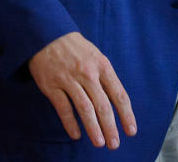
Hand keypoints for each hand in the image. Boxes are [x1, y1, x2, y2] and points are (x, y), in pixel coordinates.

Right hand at [27, 31, 136, 148]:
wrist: (47, 34)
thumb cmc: (75, 48)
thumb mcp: (96, 56)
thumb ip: (105, 77)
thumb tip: (117, 102)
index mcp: (102, 65)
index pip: (119, 94)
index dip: (126, 115)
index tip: (131, 131)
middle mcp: (87, 73)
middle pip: (102, 105)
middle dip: (110, 127)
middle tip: (114, 144)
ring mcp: (69, 79)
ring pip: (84, 108)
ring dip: (93, 128)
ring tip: (99, 142)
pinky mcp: (52, 85)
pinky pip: (63, 108)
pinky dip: (70, 123)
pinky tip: (76, 134)